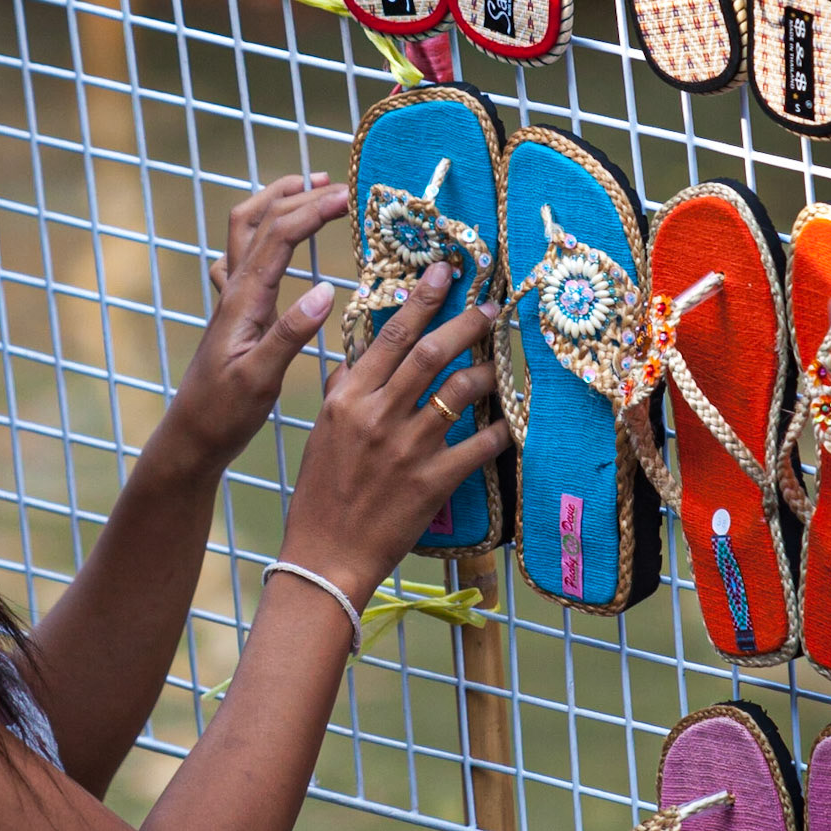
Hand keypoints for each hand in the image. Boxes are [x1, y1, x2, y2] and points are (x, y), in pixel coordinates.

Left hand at [160, 171, 349, 473]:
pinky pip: (244, 256)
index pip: (277, 237)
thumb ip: (290, 335)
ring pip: (245, 231)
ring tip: (309, 188)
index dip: (312, 211)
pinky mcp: (235, 313)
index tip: (348, 197)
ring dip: (275, 202)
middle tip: (338, 186)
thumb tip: (328, 290)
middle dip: (297, 194)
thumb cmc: (223, 415)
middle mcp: (234, 292)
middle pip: (258, 220)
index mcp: (243, 302)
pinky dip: (265, 232)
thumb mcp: (260, 380)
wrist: (190, 438)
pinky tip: (277, 239)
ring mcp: (232, 300)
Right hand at [281, 261, 509, 607]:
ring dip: (486, 372)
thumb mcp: (321, 435)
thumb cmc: (320, 495)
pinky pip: (477, 445)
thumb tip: (354, 362)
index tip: (444, 273)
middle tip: (490, 306)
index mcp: (347, 399)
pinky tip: (510, 422)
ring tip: (500, 365)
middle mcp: (377, 416)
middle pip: (431, 353)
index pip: (390, 336)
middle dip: (465, 323)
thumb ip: (340, 393)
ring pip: (459, 392)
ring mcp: (407, 448)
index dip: (421, 300)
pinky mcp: (432, 482)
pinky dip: (498, 430)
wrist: (325, 556)